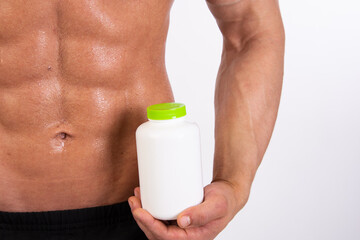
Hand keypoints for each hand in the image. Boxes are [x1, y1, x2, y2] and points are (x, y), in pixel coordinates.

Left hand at [128, 180, 248, 239]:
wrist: (228, 195)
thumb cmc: (225, 200)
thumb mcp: (217, 205)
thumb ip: (202, 214)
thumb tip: (181, 221)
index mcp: (194, 238)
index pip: (167, 238)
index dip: (150, 226)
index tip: (140, 212)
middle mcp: (185, 235)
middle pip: (157, 233)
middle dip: (141, 219)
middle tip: (134, 201)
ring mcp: (181, 228)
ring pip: (156, 226)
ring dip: (143, 214)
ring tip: (135, 197)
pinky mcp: (178, 219)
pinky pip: (161, 218)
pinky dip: (150, 209)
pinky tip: (145, 197)